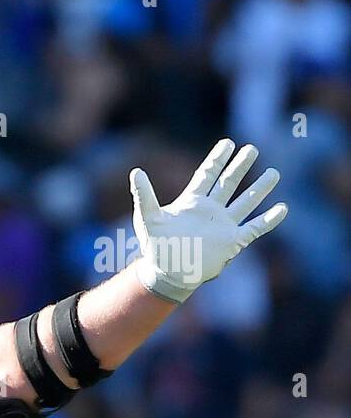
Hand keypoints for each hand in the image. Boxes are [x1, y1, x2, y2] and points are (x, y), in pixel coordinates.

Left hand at [129, 139, 287, 303]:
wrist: (167, 273)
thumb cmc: (156, 247)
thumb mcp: (147, 218)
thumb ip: (144, 195)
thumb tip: (135, 172)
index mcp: (192, 202)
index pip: (207, 174)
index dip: (217, 159)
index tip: (228, 143)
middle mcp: (210, 210)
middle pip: (229, 183)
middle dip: (240, 166)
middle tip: (252, 148)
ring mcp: (223, 225)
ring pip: (246, 202)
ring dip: (259, 188)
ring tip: (273, 173)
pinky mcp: (233, 241)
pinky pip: (255, 228)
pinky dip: (268, 219)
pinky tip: (282, 208)